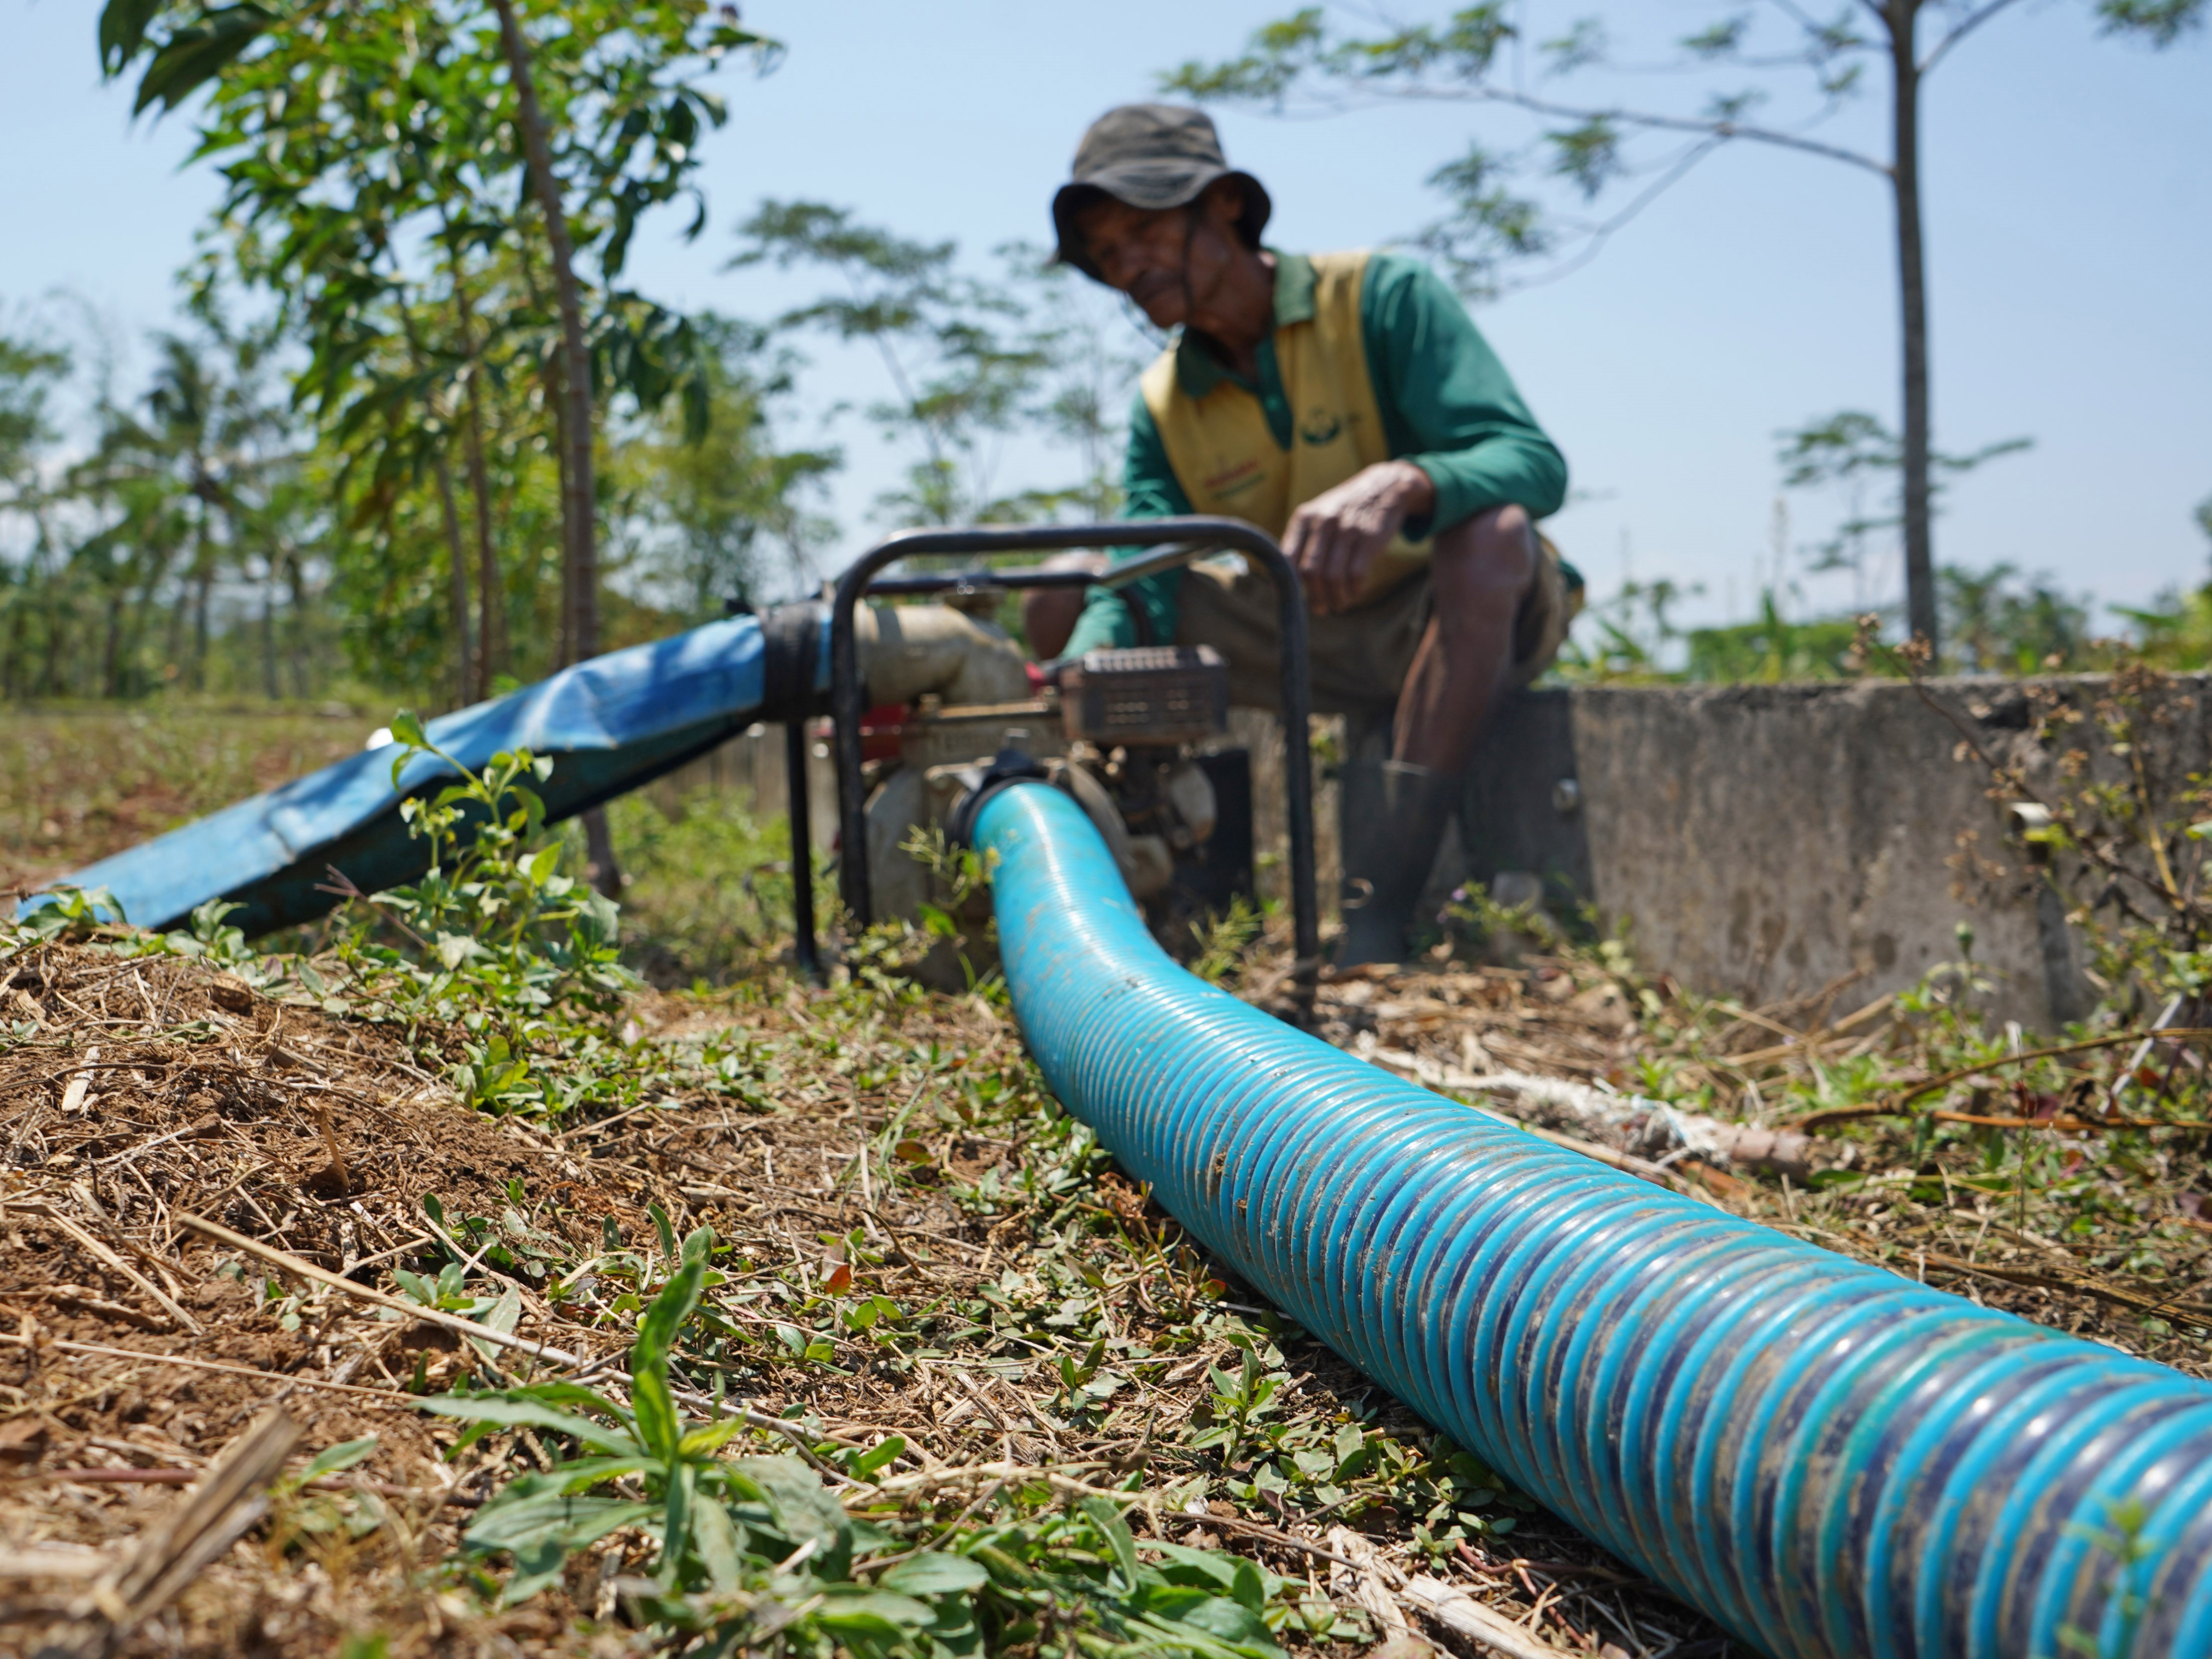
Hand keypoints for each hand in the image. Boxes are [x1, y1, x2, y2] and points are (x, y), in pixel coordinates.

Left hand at [1282, 461, 1435, 613]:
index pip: (1287, 557)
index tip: (1292, 599)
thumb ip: (1300, 542)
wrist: (1383, 488)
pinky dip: (1354, 590)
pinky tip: (1353, 593)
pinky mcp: (1369, 538)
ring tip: (1338, 604)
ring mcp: (1347, 529)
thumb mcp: (1317, 515)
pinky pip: (1356, 574)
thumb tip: (1282, 582)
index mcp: (1304, 517)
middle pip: (1310, 571)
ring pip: (1333, 576)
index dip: (1287, 583)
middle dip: (1314, 596)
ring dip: (1335, 598)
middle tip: (1320, 609)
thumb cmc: (1343, 511)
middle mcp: (1323, 521)